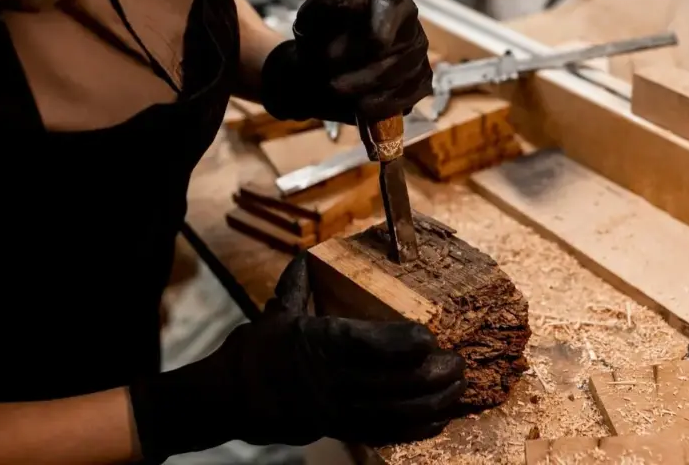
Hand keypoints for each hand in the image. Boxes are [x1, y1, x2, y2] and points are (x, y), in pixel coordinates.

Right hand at [129, 254, 465, 460]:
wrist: (229, 397)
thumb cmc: (258, 350)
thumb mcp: (277, 312)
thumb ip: (298, 285)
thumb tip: (307, 256)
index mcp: (316, 343)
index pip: (364, 345)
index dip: (399, 344)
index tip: (429, 337)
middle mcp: (328, 379)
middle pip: (389, 383)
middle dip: (430, 376)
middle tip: (459, 364)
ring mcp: (335, 409)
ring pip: (392, 412)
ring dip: (431, 404)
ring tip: (458, 390)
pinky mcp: (338, 429)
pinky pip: (382, 433)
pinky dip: (414, 430)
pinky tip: (439, 420)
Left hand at [260, 0, 432, 122]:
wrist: (315, 71)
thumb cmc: (317, 35)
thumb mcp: (312, 13)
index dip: (387, 19)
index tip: (375, 42)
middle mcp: (409, 16)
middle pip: (402, 41)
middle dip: (368, 65)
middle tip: (333, 79)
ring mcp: (418, 50)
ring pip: (404, 71)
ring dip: (368, 85)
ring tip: (337, 91)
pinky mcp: (420, 80)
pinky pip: (410, 94)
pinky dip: (383, 104)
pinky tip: (360, 107)